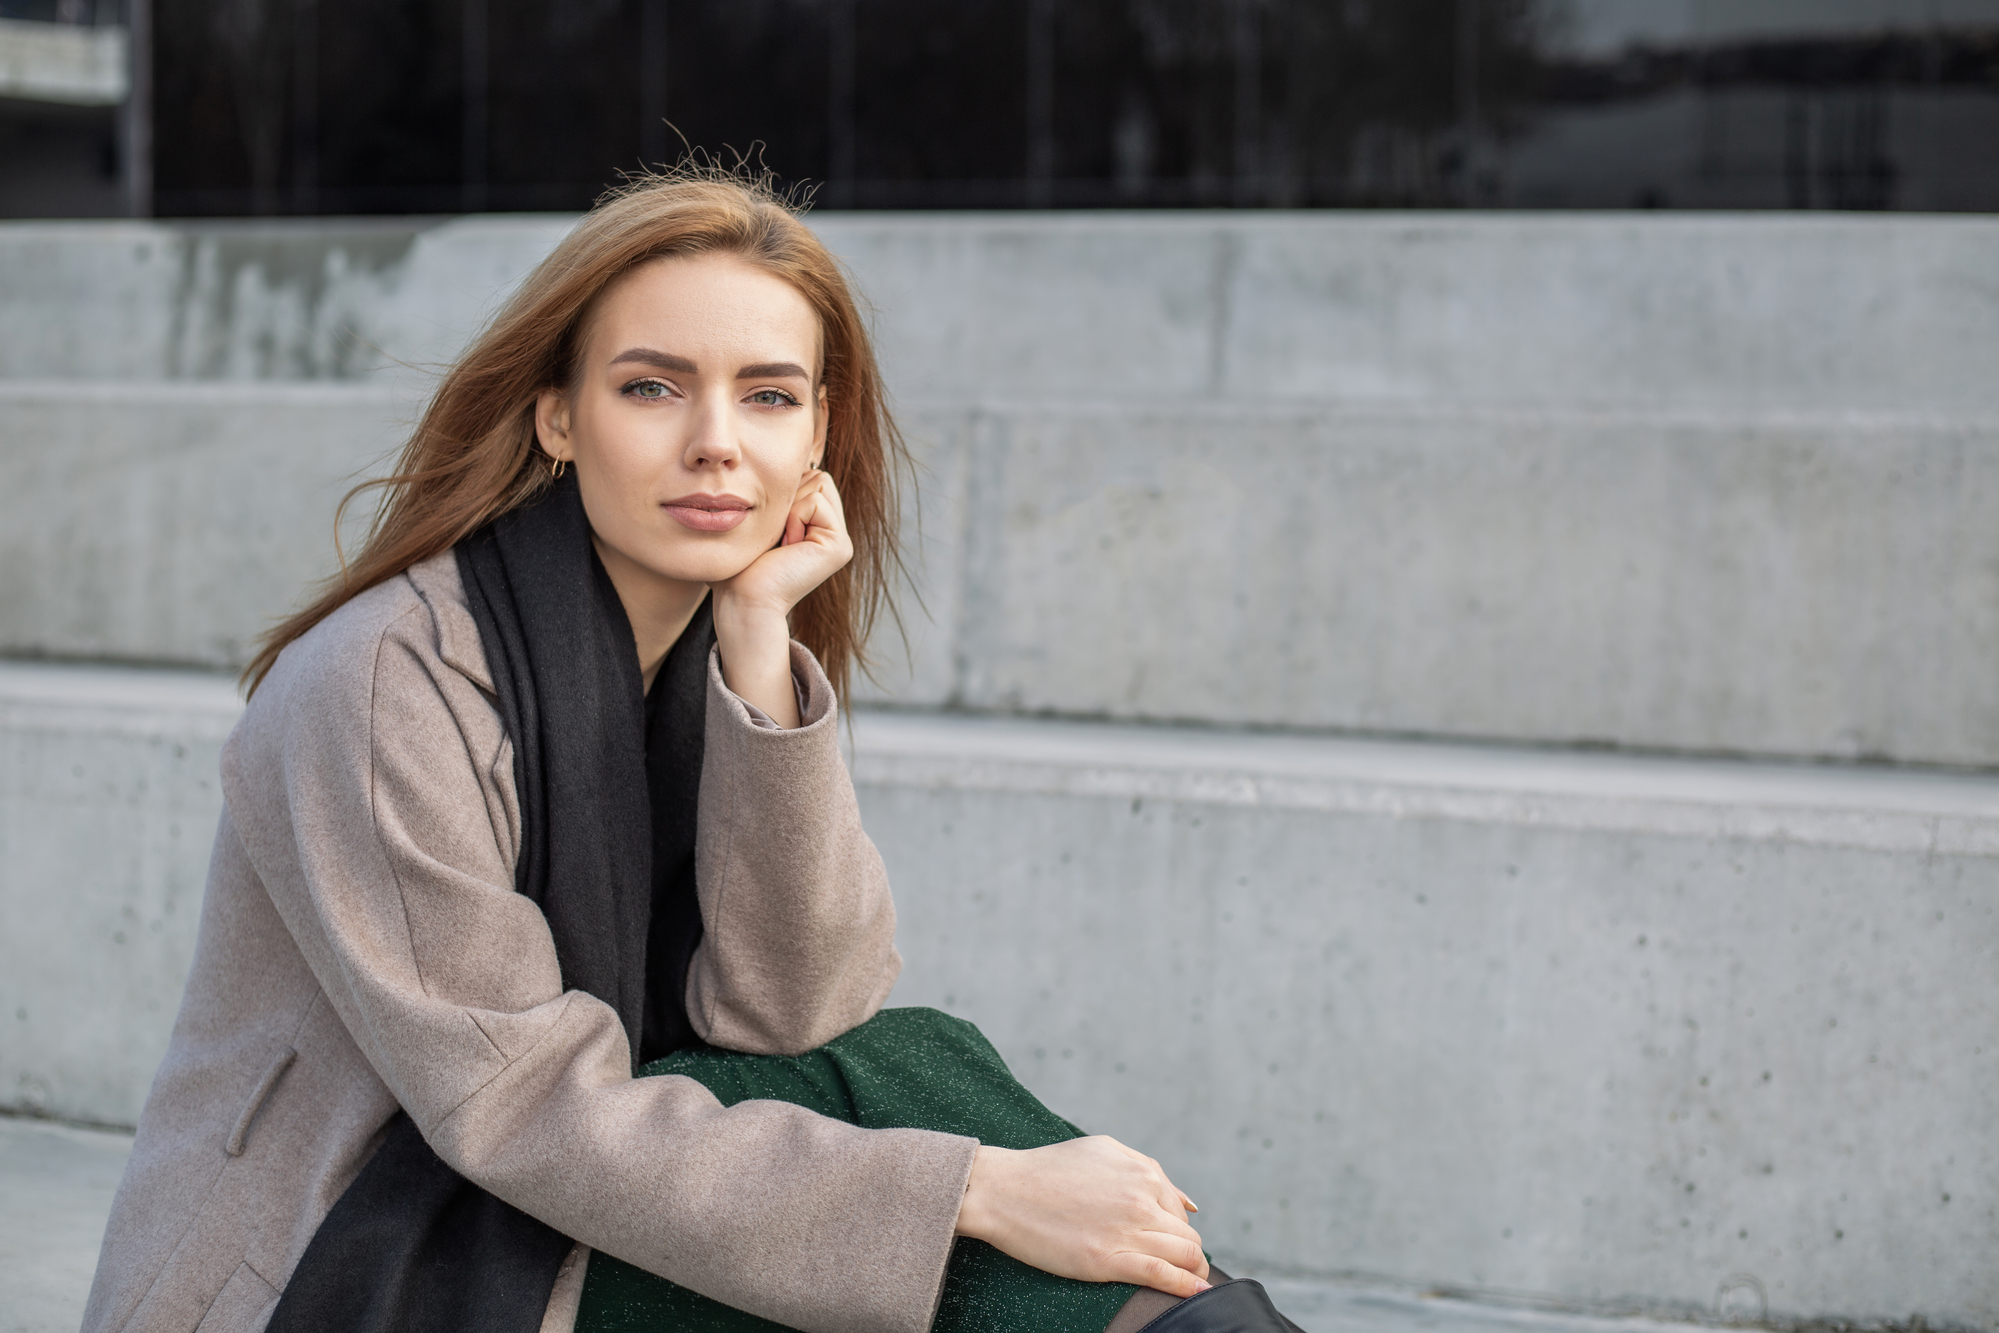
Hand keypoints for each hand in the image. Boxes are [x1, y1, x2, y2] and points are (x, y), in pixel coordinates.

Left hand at [710, 469, 851, 726]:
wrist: (745, 601)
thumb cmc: (740, 567)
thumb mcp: (761, 522)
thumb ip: (780, 497)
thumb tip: (792, 465)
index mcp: (817, 528)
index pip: (809, 477)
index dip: (783, 492)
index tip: (770, 531)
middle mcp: (833, 534)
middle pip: (817, 476)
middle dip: (787, 498)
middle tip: (776, 539)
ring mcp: (840, 541)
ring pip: (818, 483)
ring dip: (789, 508)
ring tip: (781, 543)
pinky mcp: (840, 546)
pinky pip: (815, 501)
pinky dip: (793, 518)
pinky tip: (787, 546)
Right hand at [954, 1137, 1210, 1297]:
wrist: (1004, 1191)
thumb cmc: (1048, 1170)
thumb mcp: (1104, 1152)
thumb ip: (1148, 1171)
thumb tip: (1188, 1204)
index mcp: (1143, 1172)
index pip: (1179, 1212)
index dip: (1178, 1233)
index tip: (1172, 1247)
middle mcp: (1142, 1199)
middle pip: (1187, 1237)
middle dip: (1190, 1255)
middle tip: (1184, 1270)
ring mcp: (1127, 1230)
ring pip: (1184, 1255)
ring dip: (1192, 1272)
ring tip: (1188, 1283)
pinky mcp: (1108, 1260)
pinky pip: (1162, 1275)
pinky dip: (1184, 1286)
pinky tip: (1193, 1293)